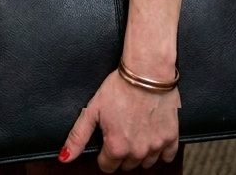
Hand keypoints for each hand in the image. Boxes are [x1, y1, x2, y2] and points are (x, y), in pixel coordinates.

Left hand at [59, 69, 179, 170]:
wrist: (147, 71)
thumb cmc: (119, 87)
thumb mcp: (92, 109)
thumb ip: (78, 136)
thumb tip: (64, 158)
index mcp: (116, 147)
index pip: (107, 167)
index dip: (104, 153)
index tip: (106, 138)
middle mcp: (137, 152)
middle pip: (126, 165)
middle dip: (121, 152)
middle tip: (121, 130)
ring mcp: (156, 146)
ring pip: (146, 163)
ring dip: (140, 153)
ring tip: (136, 131)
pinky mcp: (171, 137)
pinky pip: (167, 156)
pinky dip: (160, 151)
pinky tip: (152, 135)